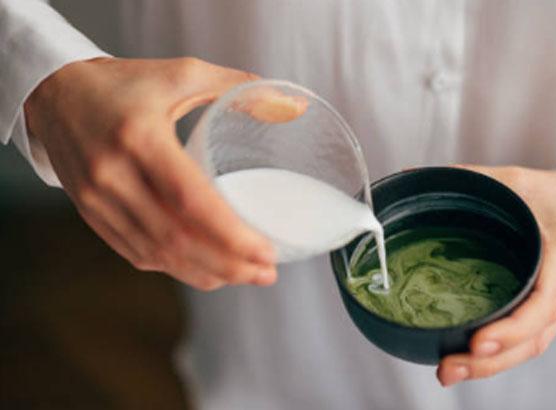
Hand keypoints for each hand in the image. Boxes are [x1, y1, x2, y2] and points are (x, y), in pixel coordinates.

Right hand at [24, 57, 304, 289]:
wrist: (54, 93)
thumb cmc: (123, 84)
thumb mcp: (180, 74)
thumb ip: (235, 86)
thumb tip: (290, 105)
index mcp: (139, 137)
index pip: (190, 201)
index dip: (231, 235)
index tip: (267, 250)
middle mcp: (113, 175)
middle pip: (177, 238)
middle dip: (228, 264)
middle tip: (267, 272)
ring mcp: (97, 201)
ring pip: (157, 254)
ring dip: (205, 273)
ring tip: (245, 276)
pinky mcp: (91, 215)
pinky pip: (137, 253)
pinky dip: (176, 268)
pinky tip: (206, 271)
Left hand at [437, 166, 555, 385]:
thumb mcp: (516, 180)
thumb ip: (469, 179)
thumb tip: (413, 177)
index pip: (545, 300)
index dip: (513, 326)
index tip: (479, 340)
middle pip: (534, 337)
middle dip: (492, 360)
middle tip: (449, 367)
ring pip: (531, 346)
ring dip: (491, 365)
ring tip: (449, 370)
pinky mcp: (551, 312)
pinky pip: (528, 340)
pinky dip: (500, 355)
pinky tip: (468, 359)